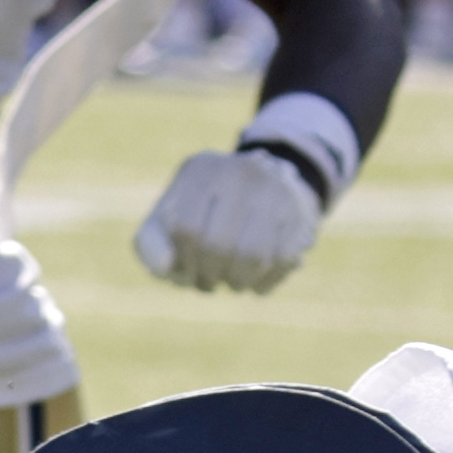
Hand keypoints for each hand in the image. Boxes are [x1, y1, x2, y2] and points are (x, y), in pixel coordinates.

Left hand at [133, 144, 325, 292]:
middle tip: (206, 282)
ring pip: (253, 256)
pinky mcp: (302, 214)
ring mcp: (276, 191)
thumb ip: (150, 243)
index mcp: (202, 170)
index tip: (184, 268)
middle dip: (208, 276)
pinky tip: (254, 281)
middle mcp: (242, 173)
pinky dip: (264, 282)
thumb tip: (164, 268)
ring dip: (236, 282)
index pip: (186, 228)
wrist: (263, 188)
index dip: (183, 261)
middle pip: (219, 245)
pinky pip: (283, 262)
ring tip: (230, 281)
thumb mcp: (167, 218)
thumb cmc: (202, 211)